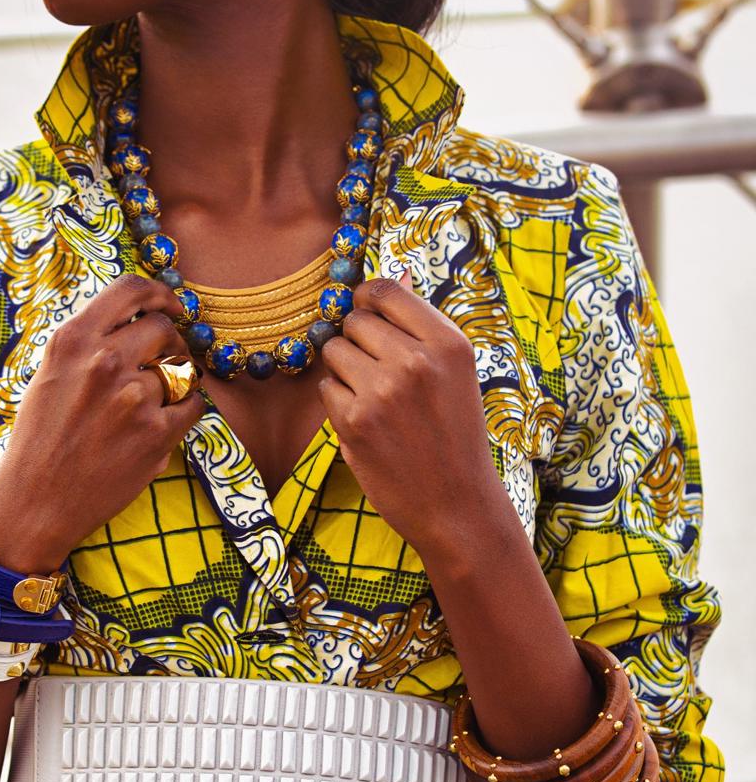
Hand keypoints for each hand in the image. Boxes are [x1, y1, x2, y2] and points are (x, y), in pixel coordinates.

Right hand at [0, 274, 204, 571]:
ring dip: (175, 383)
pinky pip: (193, 406)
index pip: (130, 290)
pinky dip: (184, 412)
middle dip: (169, 342)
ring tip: (151, 405)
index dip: (160, 293)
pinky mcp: (157, 434)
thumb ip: (90, 343)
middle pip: (163, 328)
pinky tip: (161, 425)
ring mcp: (133, 398)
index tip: (172, 305)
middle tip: (164, 361)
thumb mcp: (50, 374)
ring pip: (180, 370)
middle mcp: (104, 361)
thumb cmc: (40, 439)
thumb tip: (137, 319)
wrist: (36, 501)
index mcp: (73, 340)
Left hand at [318, 271, 502, 557]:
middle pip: (355, 321)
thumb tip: (394, 277)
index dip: (367, 299)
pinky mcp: (354, 421)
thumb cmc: (454, 435)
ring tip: (374, 398)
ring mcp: (382, 391)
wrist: (456, 504)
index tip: (366, 313)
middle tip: (378, 372)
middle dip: (357, 341)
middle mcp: (415, 361)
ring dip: (344, 371)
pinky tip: (366, 422)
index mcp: (448, 343)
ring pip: (334, 352)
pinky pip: (326, 388)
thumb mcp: (456, 374)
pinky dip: (338, 402)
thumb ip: (422, 328)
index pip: (386, 290)